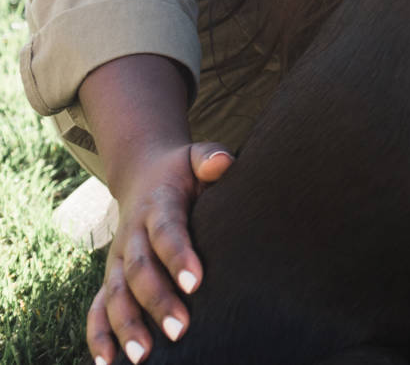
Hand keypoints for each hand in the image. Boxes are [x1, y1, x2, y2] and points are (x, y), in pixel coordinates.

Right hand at [88, 141, 232, 364]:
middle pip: (139, 271)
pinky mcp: (111, 276)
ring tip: (143, 356)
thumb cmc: (184, 171)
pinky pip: (98, 308)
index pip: (166, 232)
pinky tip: (106, 364)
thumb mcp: (196, 155)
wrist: (144, 174)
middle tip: (181, 330)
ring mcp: (117, 259)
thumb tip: (222, 163)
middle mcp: (131, 235)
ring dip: (126, 326)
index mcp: (157, 206)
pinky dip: (98, 336)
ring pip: (115, 295)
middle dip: (157, 302)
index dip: (178, 256)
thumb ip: (211, 156)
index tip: (196, 283)